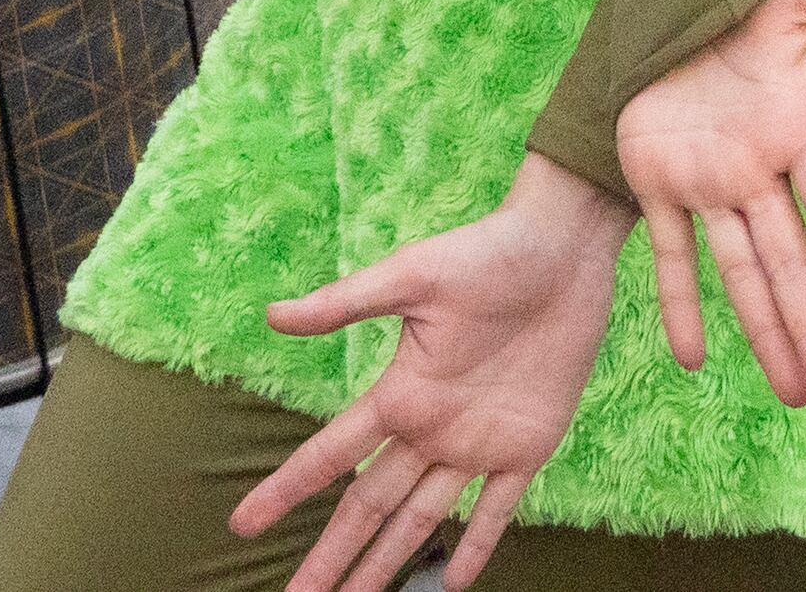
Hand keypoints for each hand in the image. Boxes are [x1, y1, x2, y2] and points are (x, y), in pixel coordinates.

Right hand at [236, 152, 636, 591]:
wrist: (563, 248)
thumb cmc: (485, 251)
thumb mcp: (412, 275)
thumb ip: (346, 303)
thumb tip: (274, 316)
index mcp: (398, 394)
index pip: (331, 456)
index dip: (287, 491)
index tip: (243, 524)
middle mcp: (429, 428)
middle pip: (369, 506)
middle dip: (332, 555)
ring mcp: (477, 442)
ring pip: (422, 521)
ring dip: (389, 565)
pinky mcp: (528, 445)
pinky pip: (498, 509)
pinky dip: (478, 547)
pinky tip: (452, 584)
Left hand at [618, 0, 805, 406]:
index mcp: (798, 131)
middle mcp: (758, 170)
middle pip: (792, 266)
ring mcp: (707, 179)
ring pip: (740, 272)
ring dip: (764, 334)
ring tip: (792, 395)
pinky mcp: (656, 176)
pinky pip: (670, 251)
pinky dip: (680, 301)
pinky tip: (694, 357)